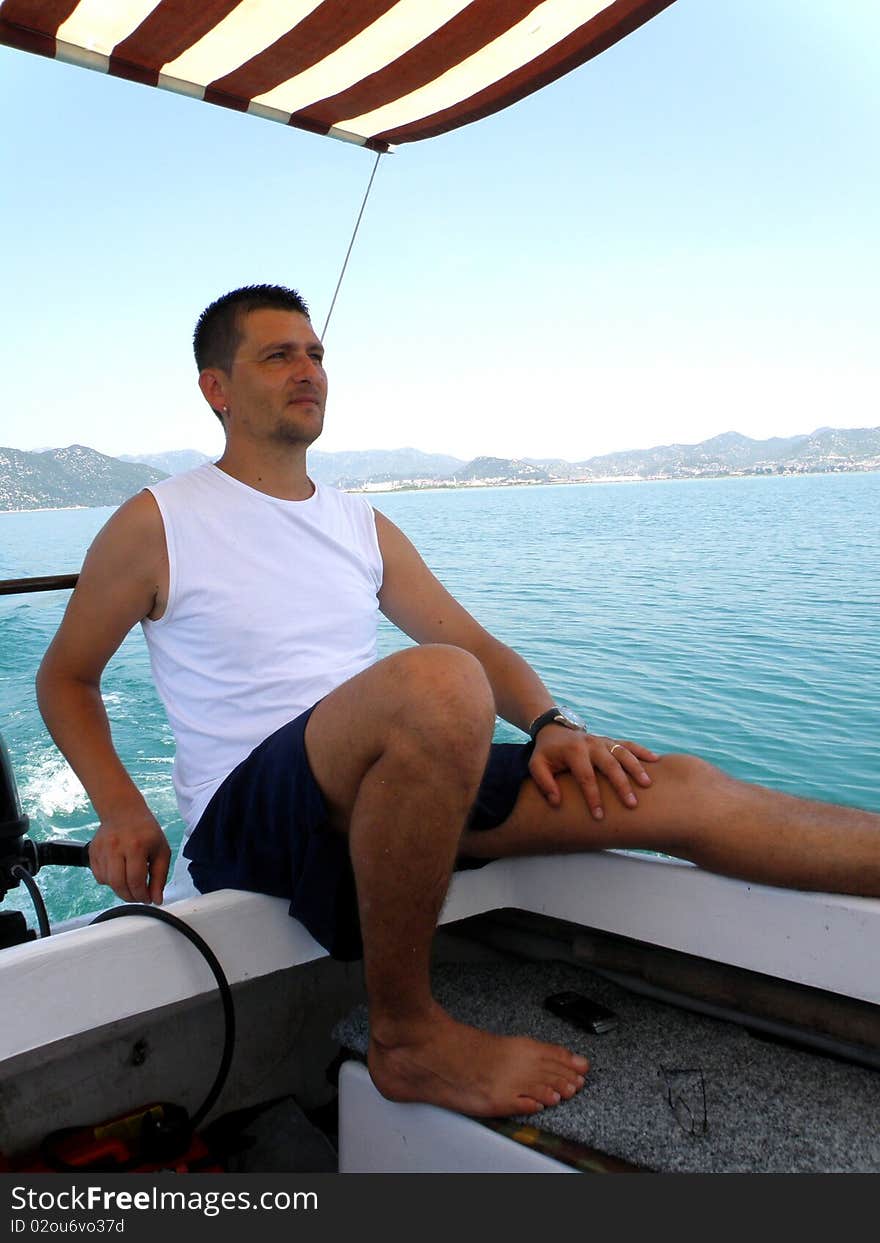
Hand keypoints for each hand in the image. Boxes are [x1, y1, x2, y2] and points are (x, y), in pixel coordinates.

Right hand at [88, 805, 170, 903]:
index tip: (148, 899)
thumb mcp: (161, 850)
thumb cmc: (146, 831)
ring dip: (120, 890)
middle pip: (118, 884)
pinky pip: (99, 877)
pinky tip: (119, 872)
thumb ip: (160, 877)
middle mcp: (116, 847)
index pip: (135, 881)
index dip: (142, 895)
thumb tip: (157, 899)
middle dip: (130, 897)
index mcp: (136, 846)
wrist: (123, 811)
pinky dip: (109, 881)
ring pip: (108, 883)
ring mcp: (101, 849)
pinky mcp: (92, 852)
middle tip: (139, 897)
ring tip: (130, 883)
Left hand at [528, 726, 659, 820]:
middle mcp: (591, 744)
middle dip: (621, 785)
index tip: (599, 816)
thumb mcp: (536, 765)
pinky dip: (642, 751)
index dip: (593, 797)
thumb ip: (544, 783)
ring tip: (647, 784)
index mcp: (573, 751)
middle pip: (610, 765)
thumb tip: (556, 802)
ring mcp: (603, 741)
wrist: (554, 729)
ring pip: (623, 753)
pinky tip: (656, 760)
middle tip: (632, 804)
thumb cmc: (546, 753)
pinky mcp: (610, 741)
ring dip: (636, 768)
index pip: (586, 777)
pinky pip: (628, 744)